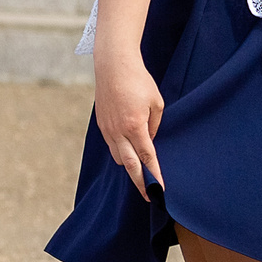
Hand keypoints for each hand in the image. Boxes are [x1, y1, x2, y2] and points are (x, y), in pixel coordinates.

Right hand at [94, 54, 166, 198]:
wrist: (113, 65)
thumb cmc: (139, 81)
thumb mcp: (157, 103)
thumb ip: (154, 126)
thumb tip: (149, 139)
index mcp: (135, 126)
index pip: (147, 157)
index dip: (154, 175)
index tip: (160, 190)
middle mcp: (118, 131)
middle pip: (128, 164)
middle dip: (139, 182)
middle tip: (148, 196)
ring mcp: (107, 128)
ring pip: (117, 156)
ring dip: (129, 166)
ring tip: (140, 174)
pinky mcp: (101, 123)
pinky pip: (111, 144)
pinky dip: (120, 152)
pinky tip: (128, 153)